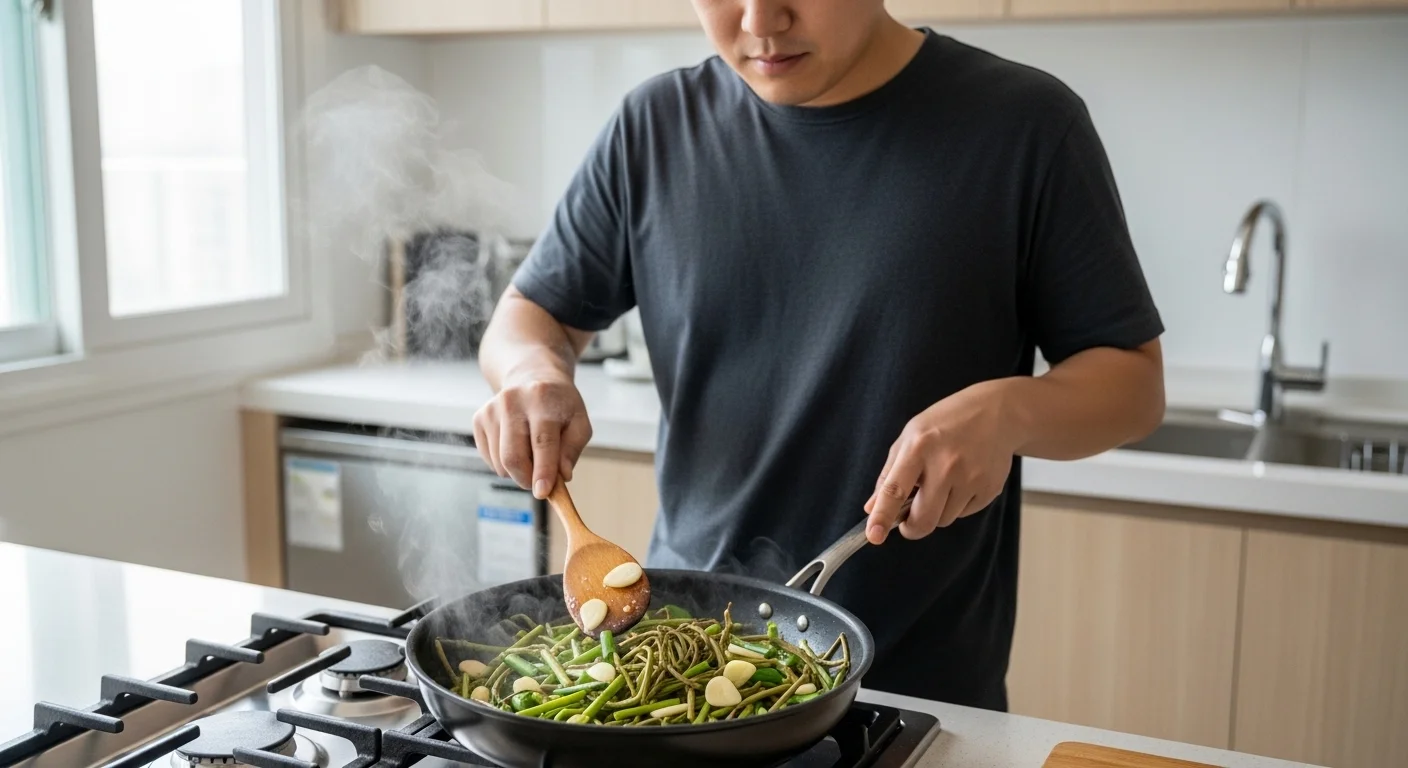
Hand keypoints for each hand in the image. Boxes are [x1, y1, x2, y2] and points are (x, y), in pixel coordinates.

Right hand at [473, 370, 592, 498]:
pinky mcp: (479, 418)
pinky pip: (489, 458)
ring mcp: (491, 409)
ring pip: (500, 461)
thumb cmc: (559, 405)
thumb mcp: (579, 422)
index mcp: (542, 399)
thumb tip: (562, 475)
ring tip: (532, 456)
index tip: (543, 492)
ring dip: (517, 472)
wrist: (532, 378)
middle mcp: (512, 401)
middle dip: (526, 478)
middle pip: (513, 455)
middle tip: (539, 483)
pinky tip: (517, 447)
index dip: (543, 470)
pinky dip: (504, 464)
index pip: (542, 442)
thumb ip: (572, 449)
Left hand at [863, 381, 1018, 543]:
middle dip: (911, 528)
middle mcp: (946, 464)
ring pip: (943, 520)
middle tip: (907, 522)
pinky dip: (957, 505)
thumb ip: (889, 473)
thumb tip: (872, 508)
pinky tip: (963, 481)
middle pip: (923, 518)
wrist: (997, 412)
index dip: (882, 516)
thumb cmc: (947, 423)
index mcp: (919, 447)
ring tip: (943, 484)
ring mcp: (971, 478)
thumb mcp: (910, 436)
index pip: (895, 489)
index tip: (873, 536)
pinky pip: (964, 514)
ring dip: (936, 512)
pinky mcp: (989, 489)